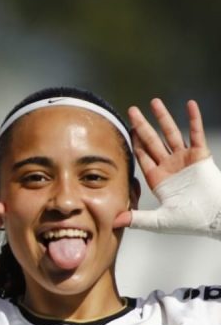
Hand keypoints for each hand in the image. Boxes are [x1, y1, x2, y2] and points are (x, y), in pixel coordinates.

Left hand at [115, 99, 219, 232]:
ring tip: (154, 102)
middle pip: (152, 141)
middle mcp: (169, 166)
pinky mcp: (201, 156)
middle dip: (142, 125)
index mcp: (157, 179)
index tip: (126, 129)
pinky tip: (190, 105)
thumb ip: (137, 218)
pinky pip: (196, 134)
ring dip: (163, 117)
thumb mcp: (159, 221)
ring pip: (171, 134)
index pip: (142, 156)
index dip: (134, 143)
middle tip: (132, 110)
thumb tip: (113, 223)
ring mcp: (185, 159)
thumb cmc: (189, 220)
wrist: (215, 218)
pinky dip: (194, 119)